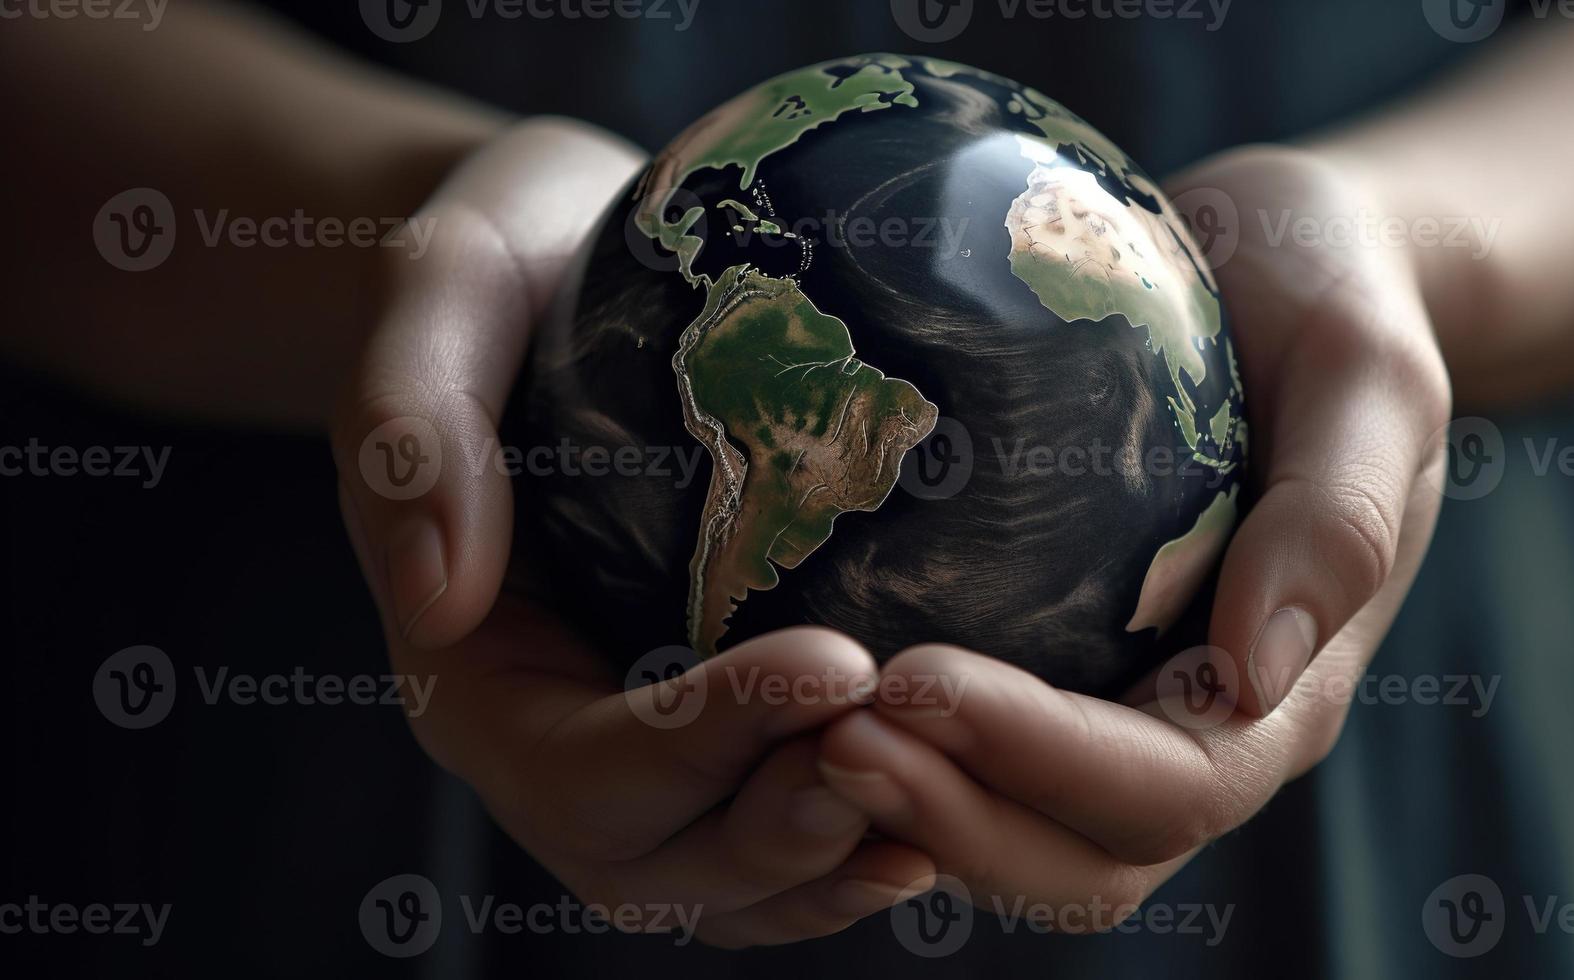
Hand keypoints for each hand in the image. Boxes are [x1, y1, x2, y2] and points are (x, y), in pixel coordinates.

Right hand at [330, 119, 932, 945]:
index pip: (578, 764)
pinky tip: (944, 811)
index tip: (836, 662)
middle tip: (908, 750)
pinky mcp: (712, 726)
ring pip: (722, 878)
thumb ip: (410, 424)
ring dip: (830, 864)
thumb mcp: (441, 294)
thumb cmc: (508, 265)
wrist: (572, 263)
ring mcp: (635, 745)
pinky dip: (849, 849)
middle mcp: (550, 734)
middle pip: (658, 859)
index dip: (700, 741)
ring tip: (945, 814)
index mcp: (470, 666)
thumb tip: (443, 599)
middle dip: (783, 830)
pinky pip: (772, 835)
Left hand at [813, 145, 1450, 924]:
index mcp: (1287, 684)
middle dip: (953, 815)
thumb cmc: (1329, 297)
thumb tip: (1258, 670)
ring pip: (1018, 833)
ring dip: (910, 808)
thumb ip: (1337, 515)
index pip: (1169, 784)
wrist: (1284, 270)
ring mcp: (1126, 709)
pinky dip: (899, 754)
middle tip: (819, 736)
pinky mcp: (1059, 670)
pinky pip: (973, 757)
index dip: (1043, 757)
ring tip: (791, 731)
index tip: (913, 676)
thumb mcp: (1366, 369)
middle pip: (1081, 855)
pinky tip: (798, 694)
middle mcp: (1204, 728)